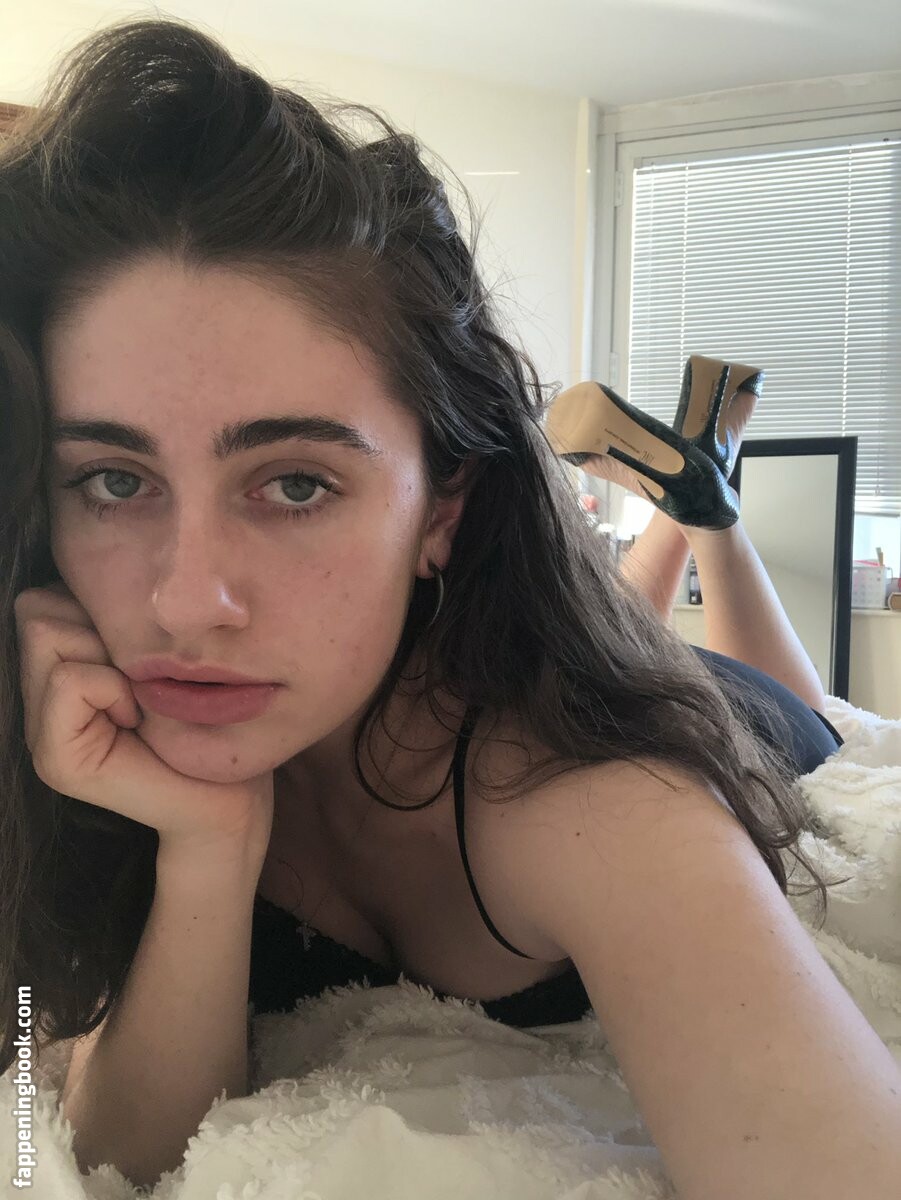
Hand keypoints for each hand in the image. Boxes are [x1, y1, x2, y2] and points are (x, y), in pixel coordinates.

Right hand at [14, 580, 273, 857]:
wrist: (231, 798)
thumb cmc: (209, 718)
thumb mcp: (156, 652)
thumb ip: (113, 618)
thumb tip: (95, 561)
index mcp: (58, 674)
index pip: (42, 597)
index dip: (97, 612)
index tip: (140, 658)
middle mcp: (37, 703)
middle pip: (37, 609)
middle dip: (99, 629)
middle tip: (140, 680)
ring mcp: (41, 734)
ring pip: (49, 634)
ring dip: (111, 658)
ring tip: (141, 702)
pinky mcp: (56, 760)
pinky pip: (70, 680)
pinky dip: (113, 688)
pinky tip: (139, 722)